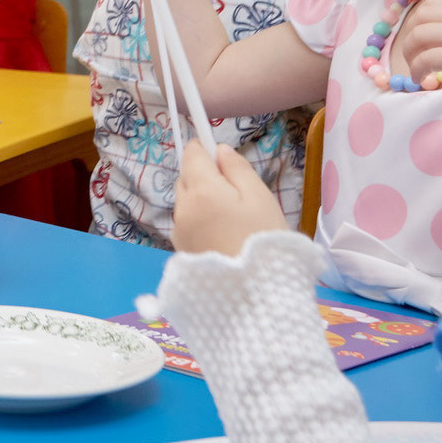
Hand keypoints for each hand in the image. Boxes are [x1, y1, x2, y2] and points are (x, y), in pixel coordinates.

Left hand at [173, 142, 287, 256]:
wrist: (252, 293)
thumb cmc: (263, 239)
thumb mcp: (259, 197)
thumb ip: (237, 168)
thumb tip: (219, 150)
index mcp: (200, 189)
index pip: (191, 154)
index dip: (205, 149)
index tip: (224, 160)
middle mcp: (181, 207)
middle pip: (186, 178)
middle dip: (206, 178)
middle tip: (238, 195)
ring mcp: (178, 230)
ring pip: (186, 202)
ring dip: (202, 201)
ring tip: (233, 220)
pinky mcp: (180, 249)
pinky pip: (188, 224)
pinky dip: (201, 222)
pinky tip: (223, 236)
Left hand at [401, 0, 441, 103]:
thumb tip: (440, 37)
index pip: (434, 2)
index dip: (419, 20)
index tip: (419, 38)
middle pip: (421, 16)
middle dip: (410, 37)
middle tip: (413, 56)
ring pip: (418, 35)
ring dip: (409, 54)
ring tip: (416, 70)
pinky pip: (425, 58)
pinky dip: (416, 69)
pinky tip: (421, 79)